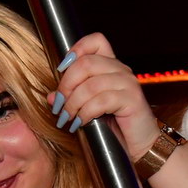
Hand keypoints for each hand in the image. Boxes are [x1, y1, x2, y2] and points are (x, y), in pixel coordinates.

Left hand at [47, 32, 158, 160]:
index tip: (61, 70)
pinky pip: (101, 101)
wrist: (138, 146)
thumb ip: (70, 99)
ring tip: (67, 119)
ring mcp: (128, 83)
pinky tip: (80, 123)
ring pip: (91, 85)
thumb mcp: (87, 110)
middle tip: (58, 106)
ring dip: (73, 104)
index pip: (96, 41)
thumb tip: (50, 97)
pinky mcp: (132, 100)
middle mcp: (121, 70)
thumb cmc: (113, 127)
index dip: (76, 49)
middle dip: (66, 86)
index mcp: (111, 67)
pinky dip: (85, 113)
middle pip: (86, 64)